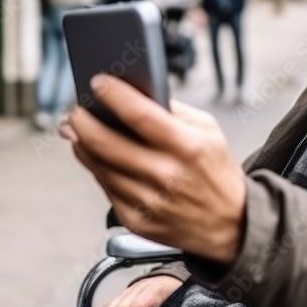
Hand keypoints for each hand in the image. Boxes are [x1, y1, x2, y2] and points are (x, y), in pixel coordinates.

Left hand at [62, 75, 246, 264]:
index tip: (96, 82)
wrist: (231, 224)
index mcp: (186, 146)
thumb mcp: (208, 130)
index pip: (138, 113)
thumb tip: (131, 92)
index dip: (112, 95)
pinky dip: (96, 166)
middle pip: (104, 141)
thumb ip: (171, 110)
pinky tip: (94, 154)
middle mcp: (165, 175)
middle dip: (81, 120)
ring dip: (81, 143)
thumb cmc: (216, 170)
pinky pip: (104, 186)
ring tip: (75, 128)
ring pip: (97, 165)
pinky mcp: (136, 219)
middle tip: (75, 109)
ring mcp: (148, 201)